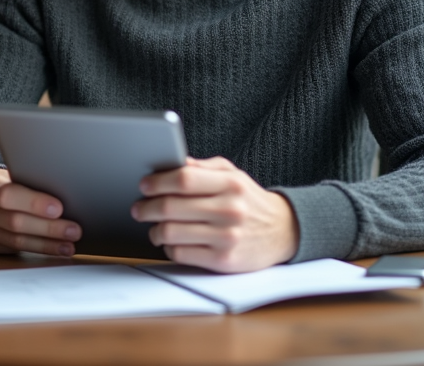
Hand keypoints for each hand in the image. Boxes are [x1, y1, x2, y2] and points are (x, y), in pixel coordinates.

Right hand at [0, 168, 81, 256]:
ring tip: (69, 245)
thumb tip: (66, 195)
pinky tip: (55, 249)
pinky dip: (38, 250)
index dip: (33, 203)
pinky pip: (14, 251)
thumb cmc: (3, 183)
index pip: (7, 195)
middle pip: (15, 222)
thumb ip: (30, 183)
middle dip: (48, 228)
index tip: (58, 208)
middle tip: (74, 230)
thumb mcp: (11, 175)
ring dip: (47, 244)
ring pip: (16, 242)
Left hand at [132, 156, 298, 272]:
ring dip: (154, 230)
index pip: (183, 179)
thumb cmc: (249, 200)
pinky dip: (169, 248)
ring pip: (171, 232)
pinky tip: (172, 242)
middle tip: (139, 208)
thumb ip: (202, 167)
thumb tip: (171, 162)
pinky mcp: (223, 260)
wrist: (283, 231)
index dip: (157, 182)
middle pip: (171, 207)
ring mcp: (226, 237)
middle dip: (147, 207)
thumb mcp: (232, 175)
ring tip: (154, 227)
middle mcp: (229, 210)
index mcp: (230, 184)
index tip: (145, 185)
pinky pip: (181, 254)